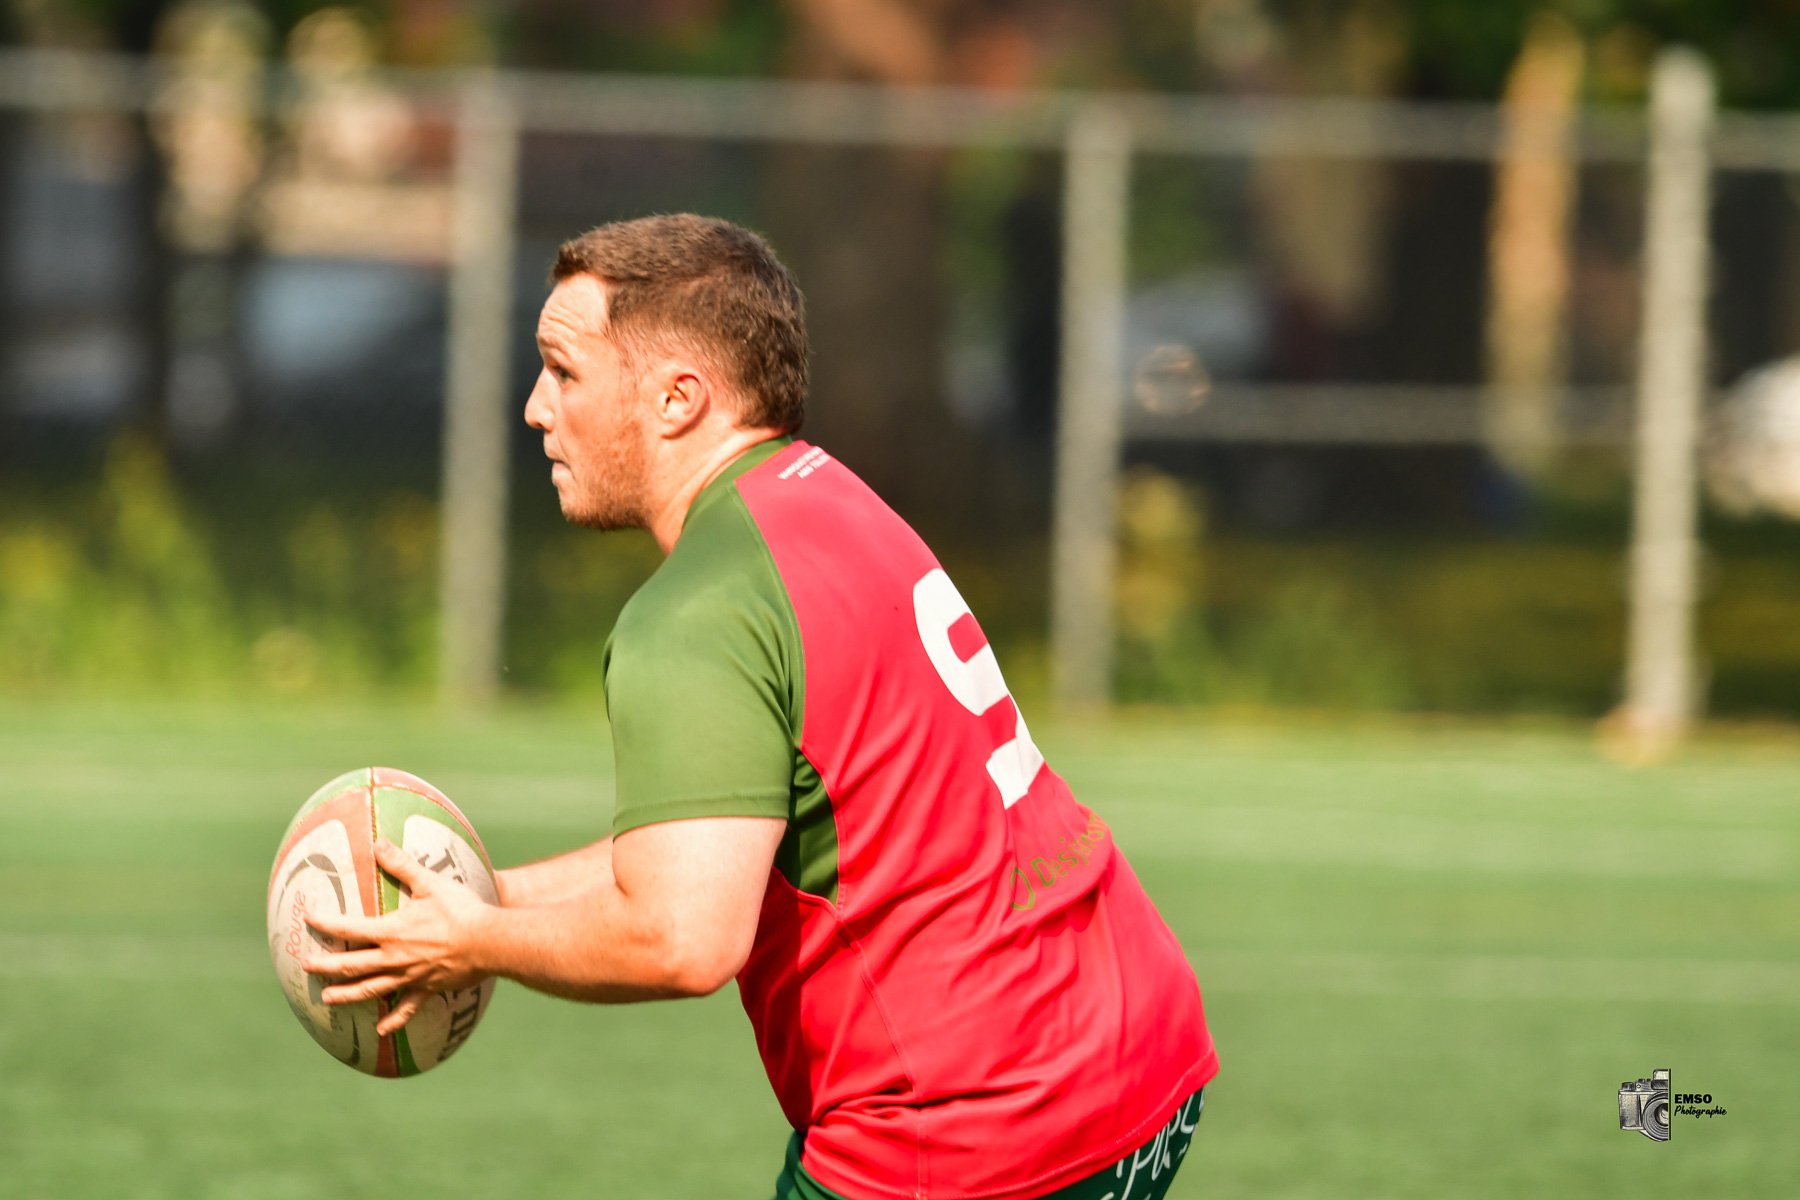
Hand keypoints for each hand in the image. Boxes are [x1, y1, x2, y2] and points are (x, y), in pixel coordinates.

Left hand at [304, 838, 493, 1035]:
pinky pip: (406, 1009)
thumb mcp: (430, 883)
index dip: (326, 924)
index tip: (309, 919)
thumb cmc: (460, 910)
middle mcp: (394, 958)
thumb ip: (402, 865)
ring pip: (371, 989)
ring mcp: (409, 977)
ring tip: (327, 998)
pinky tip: (381, 1031)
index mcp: (391, 932)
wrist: (488, 942)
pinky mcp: (427, 989)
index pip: (349, 929)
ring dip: (347, 994)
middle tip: (307, 966)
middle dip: (326, 965)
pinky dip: (393, 1021)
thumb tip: (378, 843)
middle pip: (352, 965)